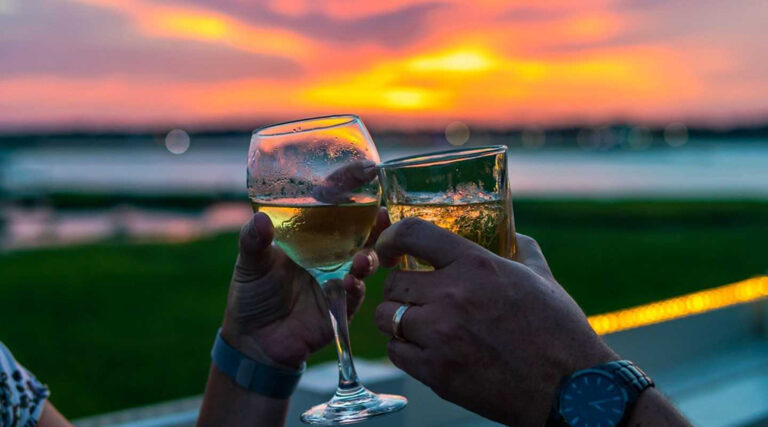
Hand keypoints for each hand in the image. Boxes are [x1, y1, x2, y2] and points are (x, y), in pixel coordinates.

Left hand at [220, 208, 389, 368]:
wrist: (252, 339)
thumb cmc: (251, 294)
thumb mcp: (250, 262)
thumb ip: (253, 240)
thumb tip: (261, 219)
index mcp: (313, 238)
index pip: (338, 212)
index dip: (353, 196)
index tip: (364, 177)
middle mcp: (331, 256)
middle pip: (362, 235)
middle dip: (377, 226)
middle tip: (382, 215)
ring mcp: (338, 281)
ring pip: (365, 264)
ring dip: (369, 259)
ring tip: (364, 258)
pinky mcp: (340, 308)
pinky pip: (354, 296)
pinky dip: (355, 289)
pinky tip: (350, 283)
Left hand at [373, 218, 616, 424]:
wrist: (569, 388)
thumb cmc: (559, 331)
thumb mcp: (541, 277)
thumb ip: (521, 249)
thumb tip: (512, 234)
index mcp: (476, 265)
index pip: (413, 234)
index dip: (392, 238)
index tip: (389, 248)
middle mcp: (452, 295)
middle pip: (393, 282)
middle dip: (400, 288)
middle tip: (414, 295)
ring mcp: (440, 335)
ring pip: (388, 317)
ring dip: (397, 318)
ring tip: (416, 323)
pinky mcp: (436, 371)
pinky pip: (396, 352)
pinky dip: (404, 349)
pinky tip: (423, 348)